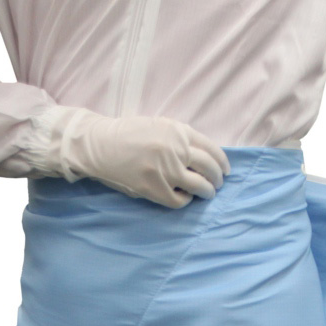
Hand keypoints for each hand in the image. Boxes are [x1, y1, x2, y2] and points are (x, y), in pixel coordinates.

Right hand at [53, 107, 230, 208]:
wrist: (100, 146)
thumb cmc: (128, 135)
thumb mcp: (159, 126)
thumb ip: (180, 137)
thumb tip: (204, 156)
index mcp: (178, 131)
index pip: (212, 149)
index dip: (222, 162)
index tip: (225, 170)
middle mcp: (176, 150)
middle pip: (210, 168)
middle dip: (218, 178)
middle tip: (217, 183)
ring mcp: (166, 171)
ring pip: (200, 186)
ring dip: (207, 192)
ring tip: (206, 193)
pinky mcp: (154, 189)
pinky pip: (180, 200)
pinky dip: (186, 200)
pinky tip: (184, 197)